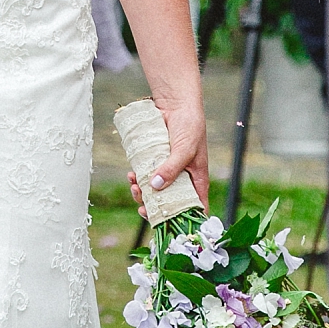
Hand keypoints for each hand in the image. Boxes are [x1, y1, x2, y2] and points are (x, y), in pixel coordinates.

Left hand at [129, 88, 208, 217]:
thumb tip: (156, 186)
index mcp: (196, 180)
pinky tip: (131, 174)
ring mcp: (167, 171)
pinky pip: (145, 176)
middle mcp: (182, 179)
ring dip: (142, 193)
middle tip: (143, 207)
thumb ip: (172, 168)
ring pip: (154, 191)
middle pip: (169, 203)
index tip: (166, 223)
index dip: (183, 219)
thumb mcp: (185, 149)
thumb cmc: (189, 126)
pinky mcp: (154, 162)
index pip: (194, 207)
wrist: (175, 104)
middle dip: (154, 207)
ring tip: (134, 185)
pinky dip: (136, 179)